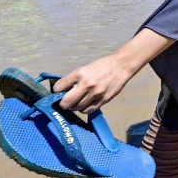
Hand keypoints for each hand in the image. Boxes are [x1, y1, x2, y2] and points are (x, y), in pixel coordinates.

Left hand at [55, 29, 175, 113]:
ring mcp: (95, 94)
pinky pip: (88, 110)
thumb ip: (74, 79)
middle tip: (65, 102)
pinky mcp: (103, 100)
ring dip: (75, 106)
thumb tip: (61, 90)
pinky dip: (84, 109)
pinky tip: (86, 104)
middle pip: (66, 102)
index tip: (58, 92)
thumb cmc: (101, 66)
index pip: (59, 87)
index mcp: (79, 74)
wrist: (121, 66)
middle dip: (63, 103)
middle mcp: (86, 84)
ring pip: (77, 108)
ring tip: (78, 101)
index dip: (56, 91)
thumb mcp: (85, 69)